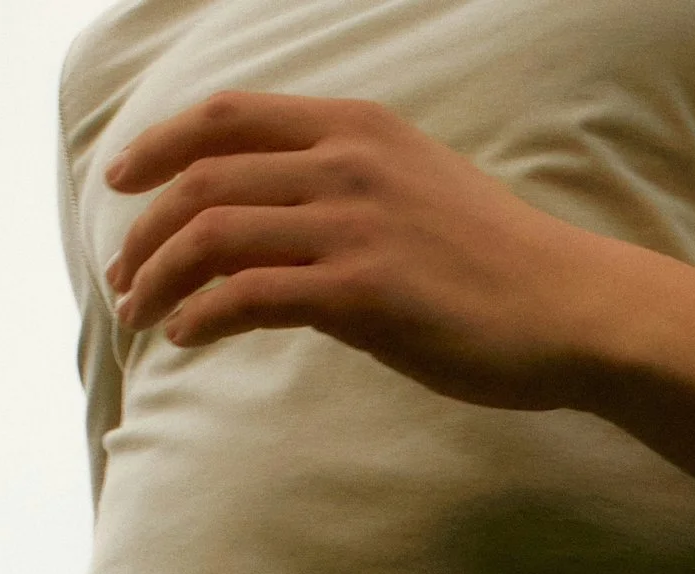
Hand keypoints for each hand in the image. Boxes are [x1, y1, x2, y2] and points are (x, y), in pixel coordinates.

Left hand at [103, 91, 660, 408]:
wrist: (573, 308)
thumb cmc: (499, 263)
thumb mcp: (417, 189)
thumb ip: (345, 188)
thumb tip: (273, 225)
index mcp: (358, 128)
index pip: (226, 116)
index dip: (158, 144)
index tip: (121, 179)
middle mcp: (347, 163)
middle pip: (202, 180)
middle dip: (144, 231)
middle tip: (122, 277)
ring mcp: (353, 225)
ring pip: (211, 235)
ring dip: (158, 278)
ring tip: (140, 313)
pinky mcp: (361, 292)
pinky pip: (246, 296)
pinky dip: (199, 315)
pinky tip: (187, 335)